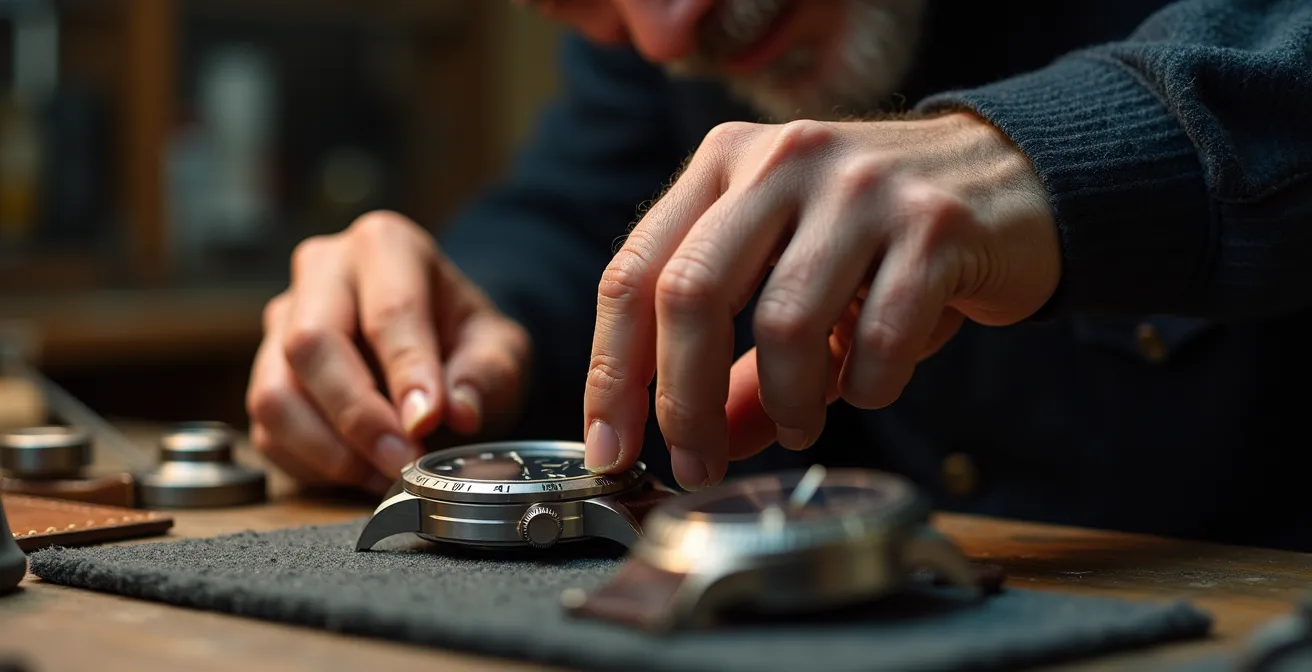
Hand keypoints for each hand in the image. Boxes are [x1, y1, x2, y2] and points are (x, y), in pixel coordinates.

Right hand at [247, 211, 530, 492]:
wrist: (440, 348)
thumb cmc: (466, 341)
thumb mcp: (501, 351)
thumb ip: (488, 375)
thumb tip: (458, 411)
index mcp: (385, 246)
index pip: (388, 310)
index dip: (407, 373)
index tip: (427, 423)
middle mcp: (322, 272)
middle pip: (311, 344)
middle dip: (359, 416)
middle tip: (405, 460)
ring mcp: (283, 322)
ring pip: (276, 393)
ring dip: (331, 451)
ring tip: (387, 474)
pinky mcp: (266, 373)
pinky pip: (270, 431)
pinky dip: (314, 465)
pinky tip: (362, 472)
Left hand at [582, 112, 1058, 489]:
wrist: (1012, 180)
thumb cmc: (878, 237)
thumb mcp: (790, 279)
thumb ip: (740, 363)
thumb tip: (706, 446)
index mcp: (724, 163)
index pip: (634, 272)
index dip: (612, 372)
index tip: (611, 450)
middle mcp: (781, 161)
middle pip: (691, 295)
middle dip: (684, 402)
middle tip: (697, 463)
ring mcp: (859, 185)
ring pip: (784, 321)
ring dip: (786, 402)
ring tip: (801, 425)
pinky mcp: (934, 222)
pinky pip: (879, 336)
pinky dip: (866, 387)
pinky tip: (869, 386)